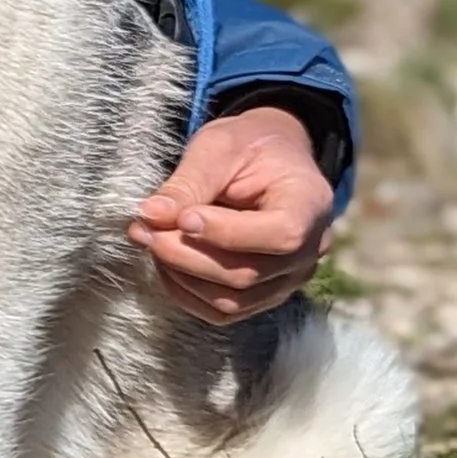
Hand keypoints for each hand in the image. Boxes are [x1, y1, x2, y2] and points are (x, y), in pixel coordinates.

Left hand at [128, 106, 333, 324]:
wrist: (267, 162)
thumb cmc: (249, 147)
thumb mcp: (219, 147)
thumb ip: (189, 182)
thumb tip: (151, 215)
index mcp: (310, 204)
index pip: (280, 235)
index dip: (226, 233)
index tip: (182, 217)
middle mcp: (310, 251)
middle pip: (247, 274)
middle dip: (186, 254)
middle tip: (146, 227)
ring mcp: (287, 280)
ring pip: (231, 300)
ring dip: (180, 275)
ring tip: (151, 239)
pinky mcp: (262, 296)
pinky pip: (222, 311)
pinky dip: (185, 291)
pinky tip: (166, 261)